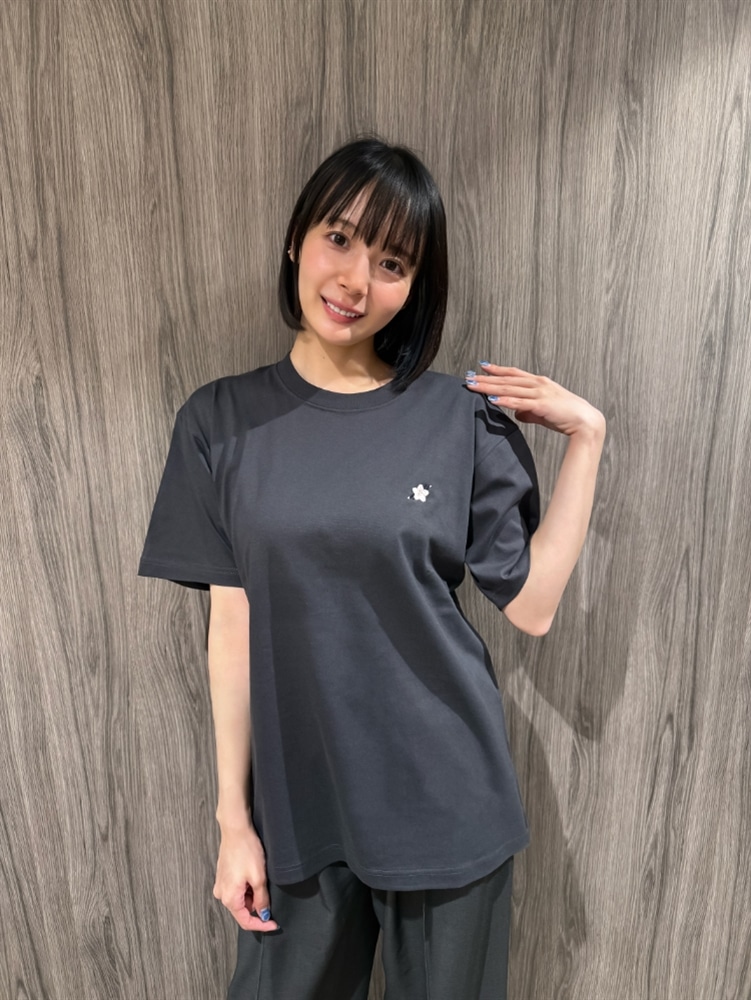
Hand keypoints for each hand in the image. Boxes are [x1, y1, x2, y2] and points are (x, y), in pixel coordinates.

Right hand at [213, 823, 279, 931]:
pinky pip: (237, 890)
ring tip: (260, 878)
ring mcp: (221, 885)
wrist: (236, 830)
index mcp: (229, 898)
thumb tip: (263, 914)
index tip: (274, 923)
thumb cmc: (246, 851)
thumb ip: (261, 899)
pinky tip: (253, 874)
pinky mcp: (223, 877)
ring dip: (252, 895)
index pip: (245, 921)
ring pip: (241, 899)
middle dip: (257, 906)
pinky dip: (247, 887)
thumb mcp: (259, 877)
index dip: (261, 925)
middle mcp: (221, 894)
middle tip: (269, 893)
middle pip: (243, 910)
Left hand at [465, 362, 604, 437]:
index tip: (482, 367)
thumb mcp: (543, 412)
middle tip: (468, 377)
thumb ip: (529, 411)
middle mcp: (538, 384)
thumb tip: (517, 413)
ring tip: (474, 386)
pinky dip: (505, 401)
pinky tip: (492, 400)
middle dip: (486, 378)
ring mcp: (540, 393)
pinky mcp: (542, 405)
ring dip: (490, 387)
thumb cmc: (566, 416)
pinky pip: (519, 402)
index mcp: (539, 383)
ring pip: (509, 388)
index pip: (514, 373)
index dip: (497, 370)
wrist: (586, 421)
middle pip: (507, 379)